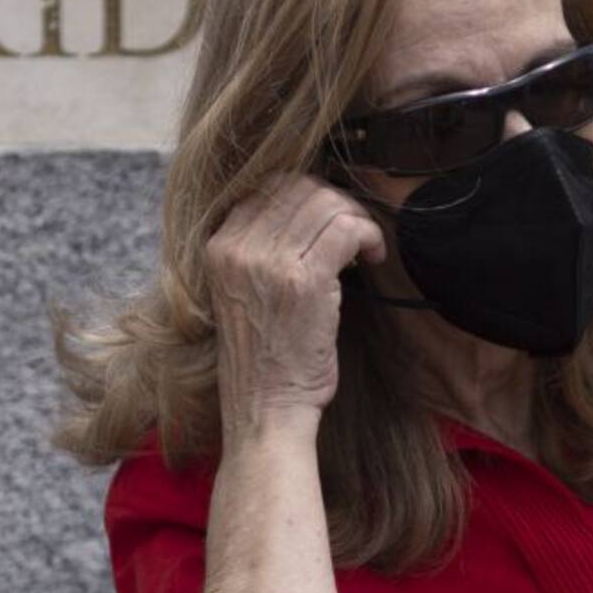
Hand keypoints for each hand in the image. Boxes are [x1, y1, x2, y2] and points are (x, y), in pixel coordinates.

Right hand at [205, 173, 385, 440]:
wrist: (265, 407)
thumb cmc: (262, 356)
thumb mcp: (242, 291)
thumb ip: (259, 248)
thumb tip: (306, 205)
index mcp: (219, 246)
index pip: (270, 185)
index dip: (310, 192)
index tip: (329, 216)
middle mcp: (238, 248)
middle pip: (301, 187)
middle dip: (337, 202)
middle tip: (354, 230)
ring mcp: (270, 262)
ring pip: (328, 204)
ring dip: (357, 219)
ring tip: (365, 247)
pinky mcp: (304, 281)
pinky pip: (347, 229)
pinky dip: (369, 235)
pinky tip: (374, 256)